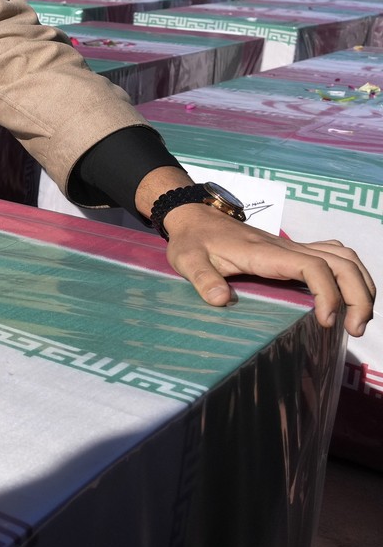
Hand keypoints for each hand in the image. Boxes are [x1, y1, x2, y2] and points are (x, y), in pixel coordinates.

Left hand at [162, 203, 373, 336]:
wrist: (194, 217)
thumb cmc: (193, 240)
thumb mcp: (187, 260)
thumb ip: (203, 279)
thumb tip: (221, 300)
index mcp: (265, 253)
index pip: (313, 266)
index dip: (328, 293)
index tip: (325, 321)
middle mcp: (287, 248)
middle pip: (342, 262)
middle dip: (358, 295)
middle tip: (354, 329)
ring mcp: (294, 248)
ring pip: (344, 258)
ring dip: (361, 286)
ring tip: (357, 319)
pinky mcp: (294, 251)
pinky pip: (335, 256)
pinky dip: (351, 275)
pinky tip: (348, 298)